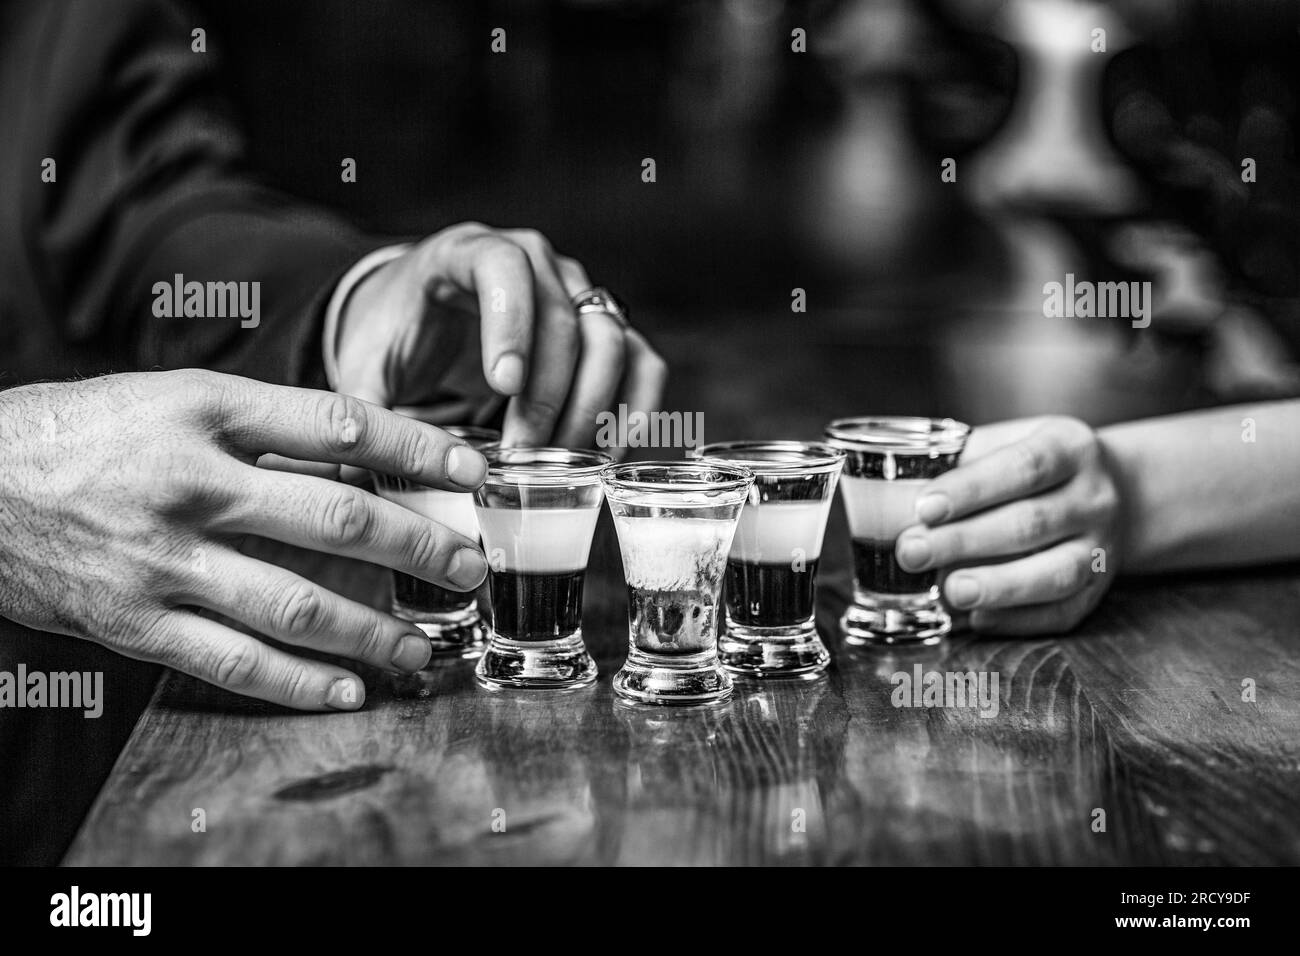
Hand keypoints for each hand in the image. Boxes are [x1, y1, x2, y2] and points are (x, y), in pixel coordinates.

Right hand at [0, 370, 490, 709]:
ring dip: (373, 630)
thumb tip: (370, 456)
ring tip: (424, 645)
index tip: (473, 470)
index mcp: (205, 410)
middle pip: (337, 520)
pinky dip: (299, 683)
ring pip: (295, 604)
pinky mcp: (134, 623)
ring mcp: (162, 559)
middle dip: (420, 547)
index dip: (418, 450)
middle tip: (470, 567)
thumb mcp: (174, 399)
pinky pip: (233, 662)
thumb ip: (266, 427)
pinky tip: (349, 690)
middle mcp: (191, 483)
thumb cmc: (89, 433)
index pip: (339, 426)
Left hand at [335, 222, 667, 447]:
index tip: (501, 385)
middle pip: (565, 318)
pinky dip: (637, 408)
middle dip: (549, 396)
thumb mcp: (366, 363)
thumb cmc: (395, 333)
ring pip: (611, 341)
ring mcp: (576, 291)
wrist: (422, 311)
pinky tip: (611, 453)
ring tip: (563, 463)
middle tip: (524, 454)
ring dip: (593, 408)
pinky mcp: (603, 329)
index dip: (510, 323)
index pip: (503, 267)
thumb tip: (353, 470)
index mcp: (467, 251)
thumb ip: (363, 408)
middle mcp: (535, 261)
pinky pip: (641, 362)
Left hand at [895, 416, 1120, 634]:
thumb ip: (961, 463)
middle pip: (1030, 523)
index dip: (972, 489)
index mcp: (1069, 447)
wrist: (1115, 492)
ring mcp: (1102, 548)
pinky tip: (978, 618)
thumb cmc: (1034, 468)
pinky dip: (1018, 620)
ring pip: (1055, 573)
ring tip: (949, 592)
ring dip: (998, 586)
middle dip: (965, 541)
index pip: (1023, 467)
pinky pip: (1062, 612)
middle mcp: (1094, 498)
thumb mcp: (1008, 443)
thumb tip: (895, 497)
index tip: (924, 507)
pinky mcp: (1098, 590)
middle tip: (912, 552)